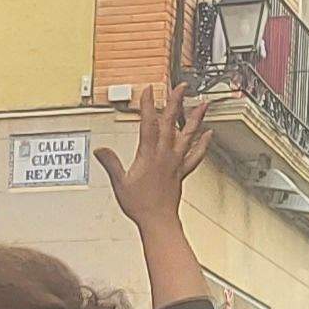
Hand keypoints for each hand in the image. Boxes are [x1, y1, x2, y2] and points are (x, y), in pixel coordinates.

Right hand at [95, 84, 215, 226]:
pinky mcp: (181, 171)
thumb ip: (111, 164)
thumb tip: (100, 150)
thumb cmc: (139, 205)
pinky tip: (208, 133)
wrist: (158, 220)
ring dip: (196, 118)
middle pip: (171, 123)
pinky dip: (203, 143)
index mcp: (149, 155)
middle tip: (181, 87)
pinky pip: (195, 155)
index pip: (148, 124)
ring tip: (203, 104)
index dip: (148, 106)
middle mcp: (165, 155)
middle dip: (175, 103)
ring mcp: (176, 162)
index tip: (148, 90)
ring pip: (188, 135)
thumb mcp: (119, 183)